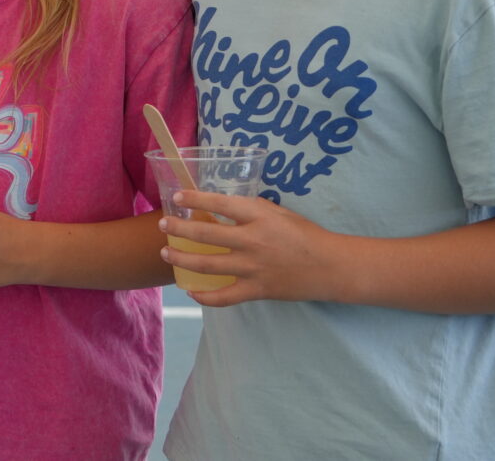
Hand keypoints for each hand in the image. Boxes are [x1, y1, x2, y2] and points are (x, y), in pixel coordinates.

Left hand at [161, 190, 343, 307]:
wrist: (331, 267)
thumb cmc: (306, 235)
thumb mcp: (280, 213)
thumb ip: (253, 208)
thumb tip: (225, 206)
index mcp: (259, 217)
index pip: (219, 204)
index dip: (194, 199)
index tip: (177, 196)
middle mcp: (252, 241)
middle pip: (205, 235)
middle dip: (178, 229)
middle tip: (163, 224)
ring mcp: (253, 268)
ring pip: (207, 265)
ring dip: (182, 259)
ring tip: (165, 252)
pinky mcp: (257, 290)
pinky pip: (225, 297)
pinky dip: (205, 297)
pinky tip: (191, 291)